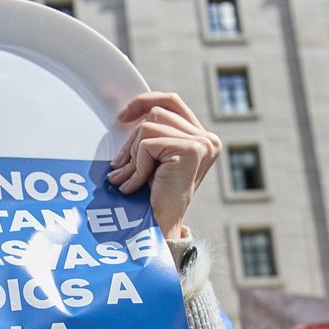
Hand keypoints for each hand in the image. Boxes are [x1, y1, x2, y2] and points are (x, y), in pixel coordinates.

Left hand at [107, 92, 220, 238]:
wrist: (162, 226)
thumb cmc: (155, 196)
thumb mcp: (153, 158)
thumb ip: (149, 134)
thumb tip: (126, 116)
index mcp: (202, 137)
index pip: (171, 102)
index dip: (144, 102)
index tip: (123, 117)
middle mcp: (208, 138)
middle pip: (156, 112)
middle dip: (132, 139)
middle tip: (120, 165)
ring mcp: (202, 143)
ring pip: (148, 126)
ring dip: (133, 155)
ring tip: (129, 178)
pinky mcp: (192, 149)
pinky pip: (148, 143)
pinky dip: (137, 164)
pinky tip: (136, 184)